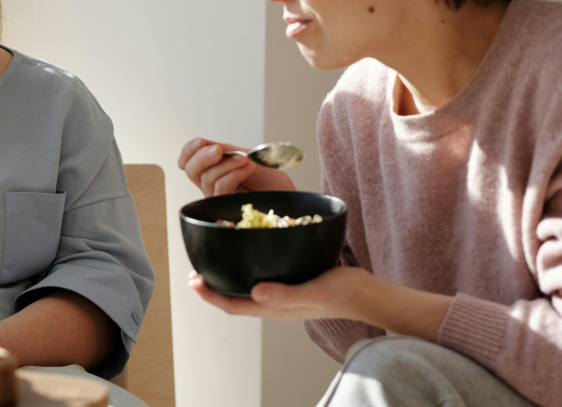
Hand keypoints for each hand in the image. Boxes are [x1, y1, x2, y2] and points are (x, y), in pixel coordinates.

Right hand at [179, 137, 295, 196]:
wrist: (289, 194)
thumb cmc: (272, 179)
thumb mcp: (247, 156)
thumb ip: (225, 151)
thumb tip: (204, 144)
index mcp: (214, 170)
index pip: (188, 162)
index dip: (189, 151)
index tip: (201, 141)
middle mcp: (213, 184)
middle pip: (190, 171)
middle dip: (201, 157)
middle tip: (219, 150)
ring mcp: (219, 197)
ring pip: (206, 179)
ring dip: (227, 164)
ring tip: (246, 160)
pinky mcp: (227, 207)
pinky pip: (220, 188)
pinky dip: (233, 174)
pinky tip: (248, 168)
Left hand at [188, 268, 451, 340]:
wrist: (368, 293)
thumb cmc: (344, 292)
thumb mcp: (316, 291)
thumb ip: (287, 294)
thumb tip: (256, 292)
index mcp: (276, 307)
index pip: (234, 305)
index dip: (211, 295)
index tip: (193, 281)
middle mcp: (276, 302)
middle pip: (236, 298)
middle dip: (214, 287)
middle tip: (195, 271)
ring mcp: (285, 293)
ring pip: (248, 289)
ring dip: (229, 278)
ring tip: (215, 263)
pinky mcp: (294, 282)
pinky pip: (264, 278)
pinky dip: (250, 268)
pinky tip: (250, 252)